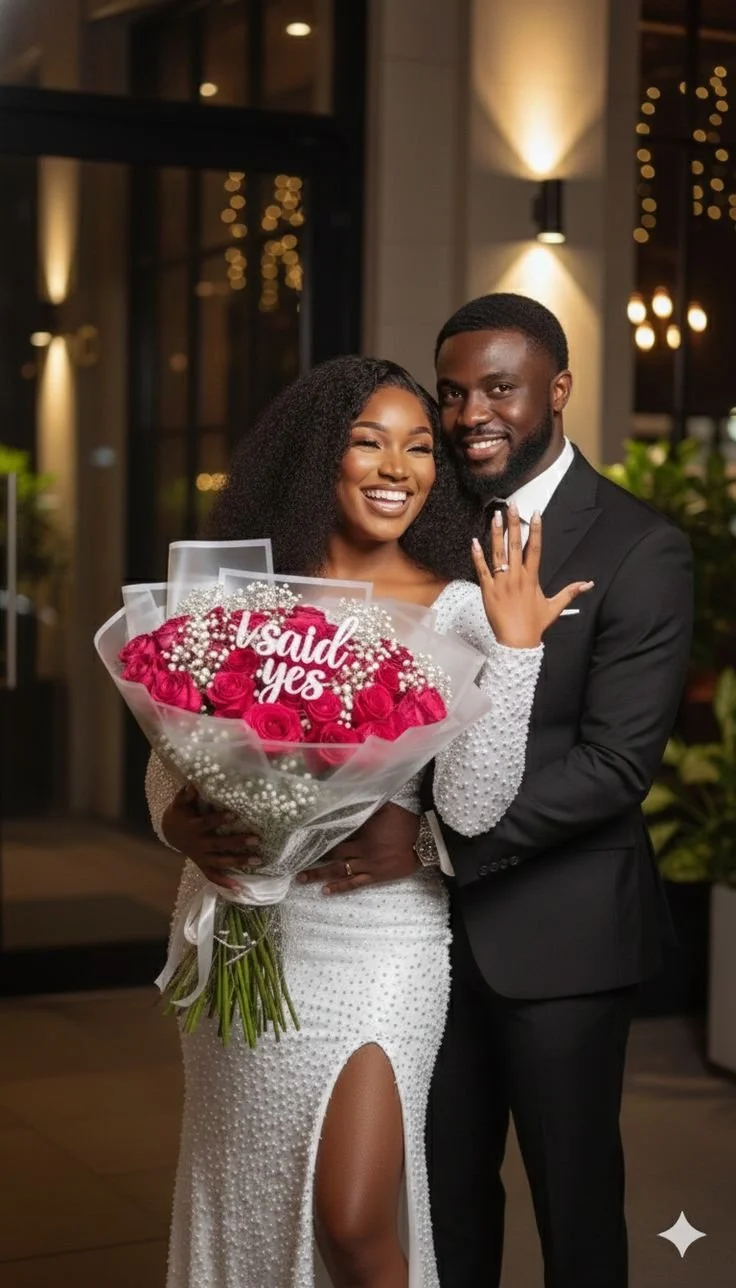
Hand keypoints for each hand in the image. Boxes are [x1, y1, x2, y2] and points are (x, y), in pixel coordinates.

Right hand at [162, 783, 261, 891]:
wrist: (170, 833)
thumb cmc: (180, 814)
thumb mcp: (179, 803)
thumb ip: (187, 795)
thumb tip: (194, 783)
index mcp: (194, 827)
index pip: (208, 823)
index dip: (220, 819)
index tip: (235, 815)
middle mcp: (198, 844)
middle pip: (219, 844)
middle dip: (238, 842)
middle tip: (256, 840)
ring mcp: (201, 856)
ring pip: (221, 861)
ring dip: (239, 861)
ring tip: (258, 860)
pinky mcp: (203, 865)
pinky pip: (213, 876)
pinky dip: (225, 883)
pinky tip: (240, 888)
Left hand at [296, 803, 419, 894]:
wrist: (424, 842)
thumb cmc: (405, 823)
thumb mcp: (386, 808)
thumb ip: (368, 804)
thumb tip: (353, 792)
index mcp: (362, 834)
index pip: (336, 837)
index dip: (319, 839)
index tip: (302, 841)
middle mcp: (362, 851)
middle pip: (333, 856)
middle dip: (313, 860)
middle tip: (294, 864)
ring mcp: (368, 866)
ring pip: (339, 871)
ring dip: (319, 875)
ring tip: (301, 879)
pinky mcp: (376, 876)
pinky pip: (355, 883)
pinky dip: (340, 887)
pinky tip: (325, 891)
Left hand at [472, 504, 593, 647]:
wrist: (517, 641)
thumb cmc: (535, 625)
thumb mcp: (554, 607)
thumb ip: (570, 592)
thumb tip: (589, 584)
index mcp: (532, 578)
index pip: (534, 548)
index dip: (535, 530)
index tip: (535, 514)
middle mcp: (517, 577)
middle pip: (515, 545)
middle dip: (513, 523)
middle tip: (511, 506)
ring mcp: (501, 582)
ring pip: (498, 553)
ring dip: (496, 533)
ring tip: (495, 516)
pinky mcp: (487, 590)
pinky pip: (481, 570)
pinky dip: (477, 556)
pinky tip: (474, 541)